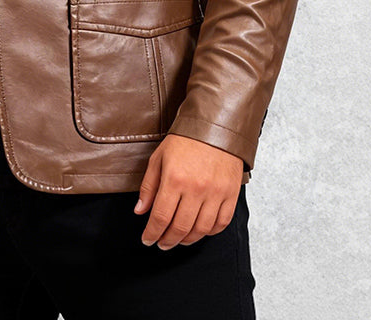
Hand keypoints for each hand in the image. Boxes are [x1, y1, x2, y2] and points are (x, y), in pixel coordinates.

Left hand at [133, 134, 242, 248]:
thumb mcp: (159, 158)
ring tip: (179, 240)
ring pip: (200, 230)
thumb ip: (149, 186)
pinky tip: (200, 231)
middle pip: (180, 228)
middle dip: (167, 240)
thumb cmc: (185, 140)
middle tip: (162, 243)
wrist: (215, 127)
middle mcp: (196, 189)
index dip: (152, 233)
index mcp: (174, 179)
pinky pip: (221, 223)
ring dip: (187, 240)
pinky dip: (209, 232)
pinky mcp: (231, 194)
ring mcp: (215, 193)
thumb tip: (140, 211)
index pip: (160, 217)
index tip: (147, 240)